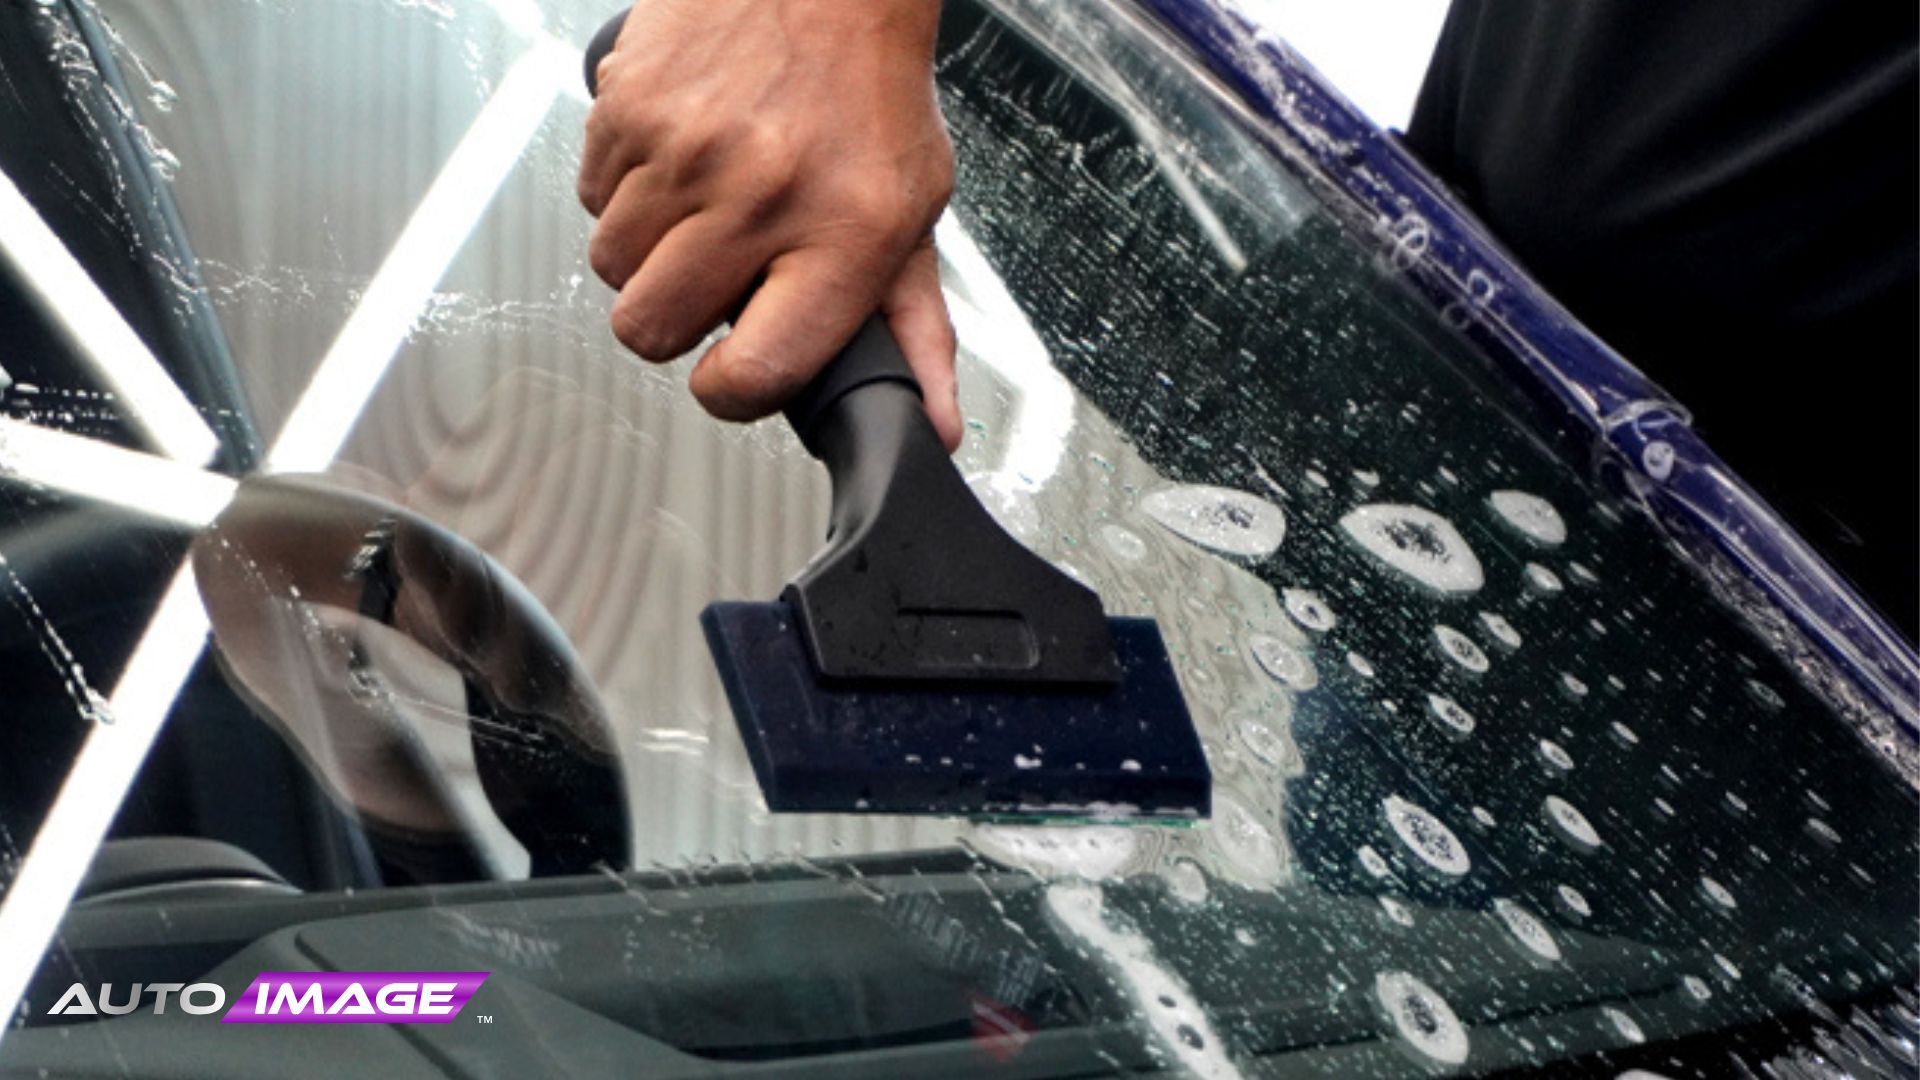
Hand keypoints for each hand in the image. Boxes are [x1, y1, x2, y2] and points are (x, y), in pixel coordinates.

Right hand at [578, 0, 961, 449]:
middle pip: (653, 329)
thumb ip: (916, 327)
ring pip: (613, 267)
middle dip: (676, 320)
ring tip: (703, 207)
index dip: (730, 390)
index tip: (733, 373)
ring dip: (649, 254)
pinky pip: (593, 197)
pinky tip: (679, 162)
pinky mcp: (628, 107)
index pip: (756, 371)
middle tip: (716, 275)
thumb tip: (933, 421)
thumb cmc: (871, 94)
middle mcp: (762, 193)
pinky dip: (627, 193)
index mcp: (845, 235)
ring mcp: (686, 148)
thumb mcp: (914, 213)